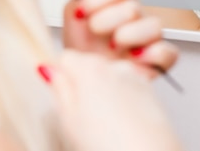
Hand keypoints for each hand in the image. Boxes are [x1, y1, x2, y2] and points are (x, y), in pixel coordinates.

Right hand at [41, 50, 182, 150]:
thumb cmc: (112, 145)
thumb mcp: (70, 121)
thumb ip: (59, 89)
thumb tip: (49, 70)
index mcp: (90, 69)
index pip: (66, 57)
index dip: (62, 76)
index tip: (62, 92)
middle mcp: (114, 67)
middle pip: (89, 64)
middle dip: (83, 82)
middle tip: (83, 114)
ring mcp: (135, 77)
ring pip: (110, 75)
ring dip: (105, 90)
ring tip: (105, 122)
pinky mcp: (149, 91)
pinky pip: (128, 86)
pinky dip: (123, 98)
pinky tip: (122, 122)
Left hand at [62, 0, 177, 77]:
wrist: (85, 80)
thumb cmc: (82, 53)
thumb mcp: (72, 24)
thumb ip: (78, 0)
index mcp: (116, 4)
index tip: (82, 11)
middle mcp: (135, 18)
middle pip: (133, 7)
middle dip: (108, 20)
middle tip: (95, 30)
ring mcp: (149, 39)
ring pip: (154, 25)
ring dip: (129, 36)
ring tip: (113, 47)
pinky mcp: (159, 61)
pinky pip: (168, 52)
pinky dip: (152, 55)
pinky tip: (133, 60)